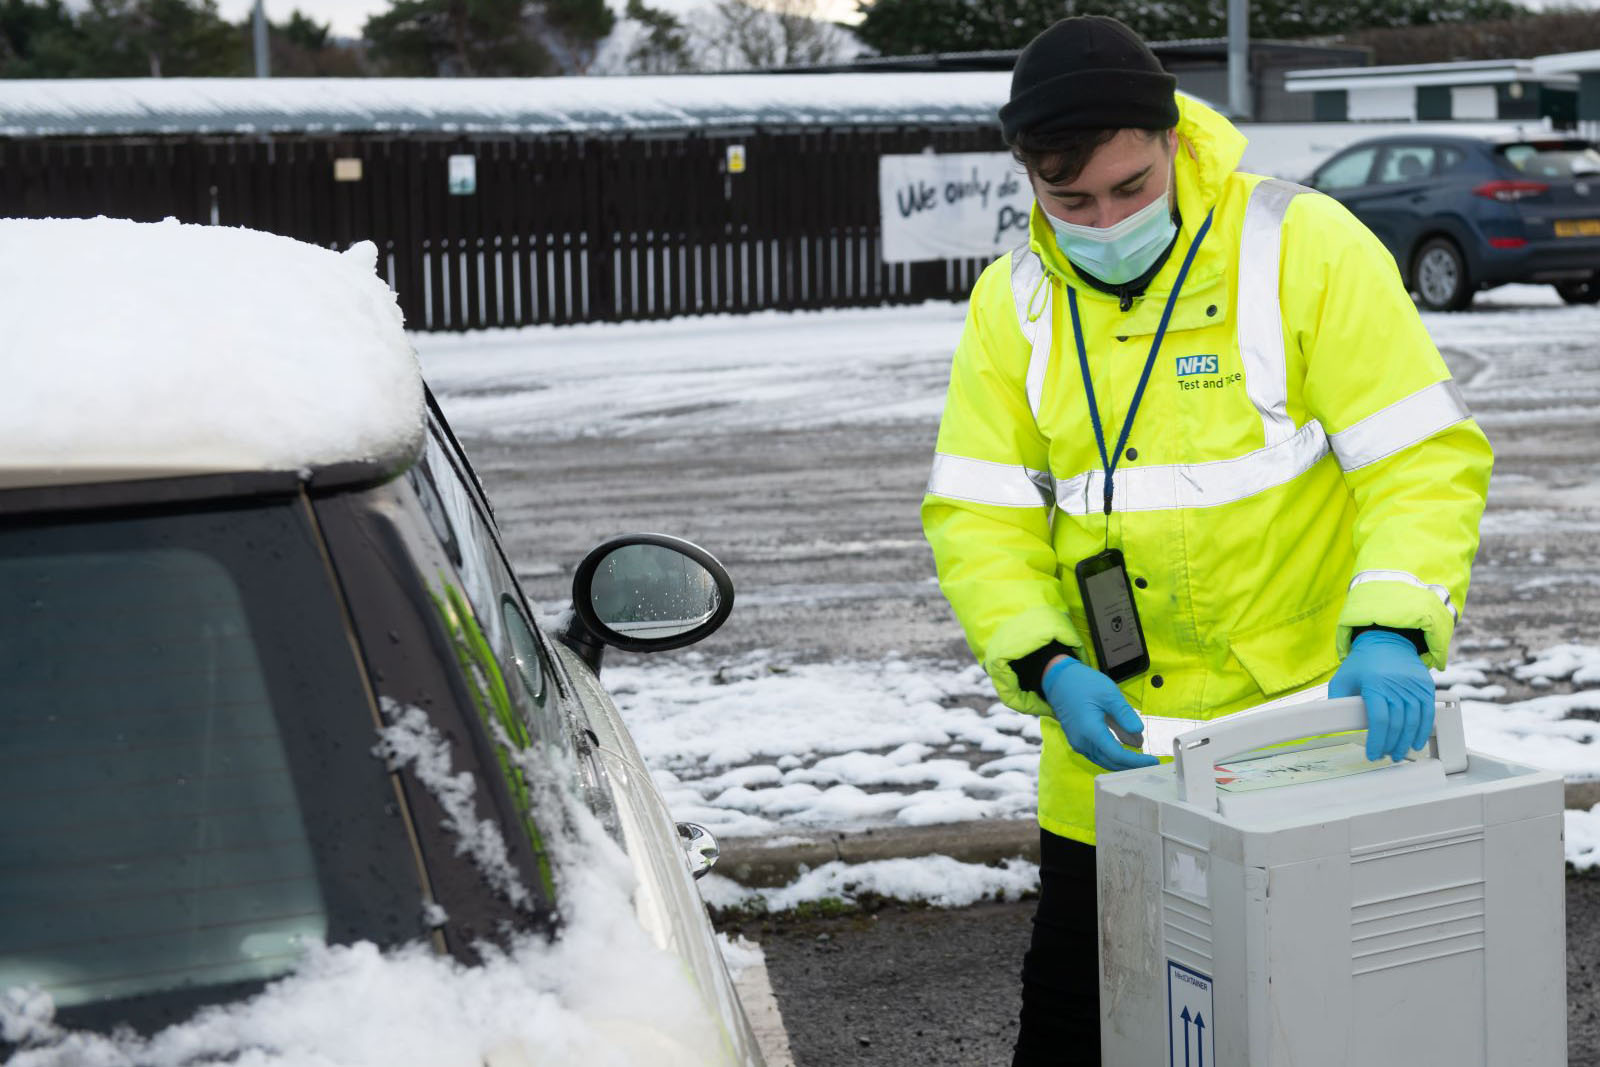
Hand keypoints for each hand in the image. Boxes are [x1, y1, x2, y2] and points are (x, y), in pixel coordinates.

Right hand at [1042, 657, 1159, 770]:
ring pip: (1104, 761)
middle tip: (1151, 764)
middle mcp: (1082, 742)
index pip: (1117, 755)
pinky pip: (1098, 755)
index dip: (1136, 761)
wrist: (1058, 679)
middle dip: (1131, 766)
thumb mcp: (1109, 694)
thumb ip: (1124, 715)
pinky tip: (1126, 752)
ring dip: (1122, 763)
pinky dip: (1113, 756)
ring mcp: (1078, 743)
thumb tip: (1139, 734)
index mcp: (1090, 731)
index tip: (1154, 762)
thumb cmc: (1083, 683)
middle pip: (1110, 763)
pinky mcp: (1078, 741)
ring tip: (1142, 761)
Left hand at [1329, 630, 1435, 762]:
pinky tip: (1416, 742)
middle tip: (1384, 756)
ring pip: (1414, 722)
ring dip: (1406, 742)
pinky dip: (1423, 731)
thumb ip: (1337, 700)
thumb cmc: (1363, 663)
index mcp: (1374, 684)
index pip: (1379, 719)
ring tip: (1397, 753)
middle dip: (1390, 745)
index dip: (1376, 741)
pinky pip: (1428, 713)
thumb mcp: (1343, 678)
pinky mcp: (1425, 687)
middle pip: (1397, 724)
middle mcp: (1396, 685)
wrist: (1388, 640)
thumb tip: (1330, 723)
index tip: (1372, 753)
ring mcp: (1413, 686)